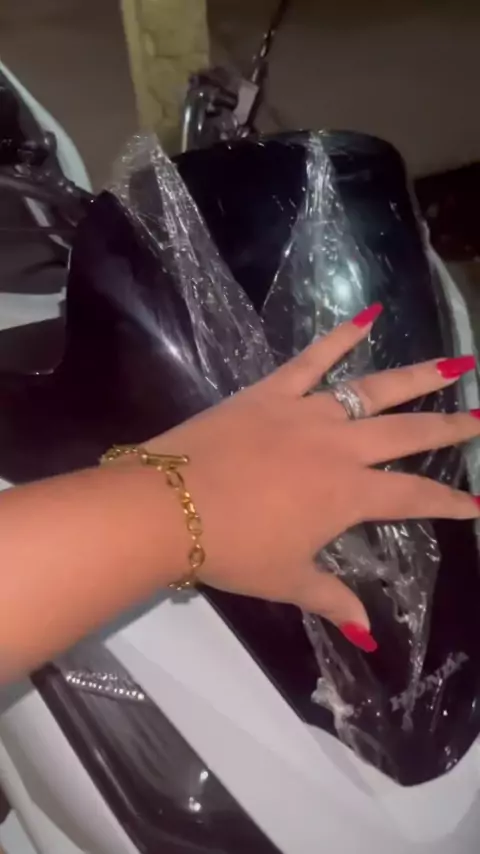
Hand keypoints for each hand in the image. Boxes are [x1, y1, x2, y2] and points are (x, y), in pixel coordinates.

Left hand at [147, 306, 479, 650]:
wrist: (168, 506)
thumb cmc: (231, 548)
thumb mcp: (285, 580)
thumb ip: (331, 599)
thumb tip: (366, 633)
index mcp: (347, 494)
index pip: (412, 496)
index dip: (450, 502)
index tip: (477, 503)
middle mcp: (339, 447)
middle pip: (407, 433)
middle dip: (450, 427)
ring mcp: (305, 412)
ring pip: (372, 389)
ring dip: (417, 375)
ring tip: (454, 363)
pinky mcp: (271, 391)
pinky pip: (311, 359)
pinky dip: (340, 335)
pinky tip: (368, 314)